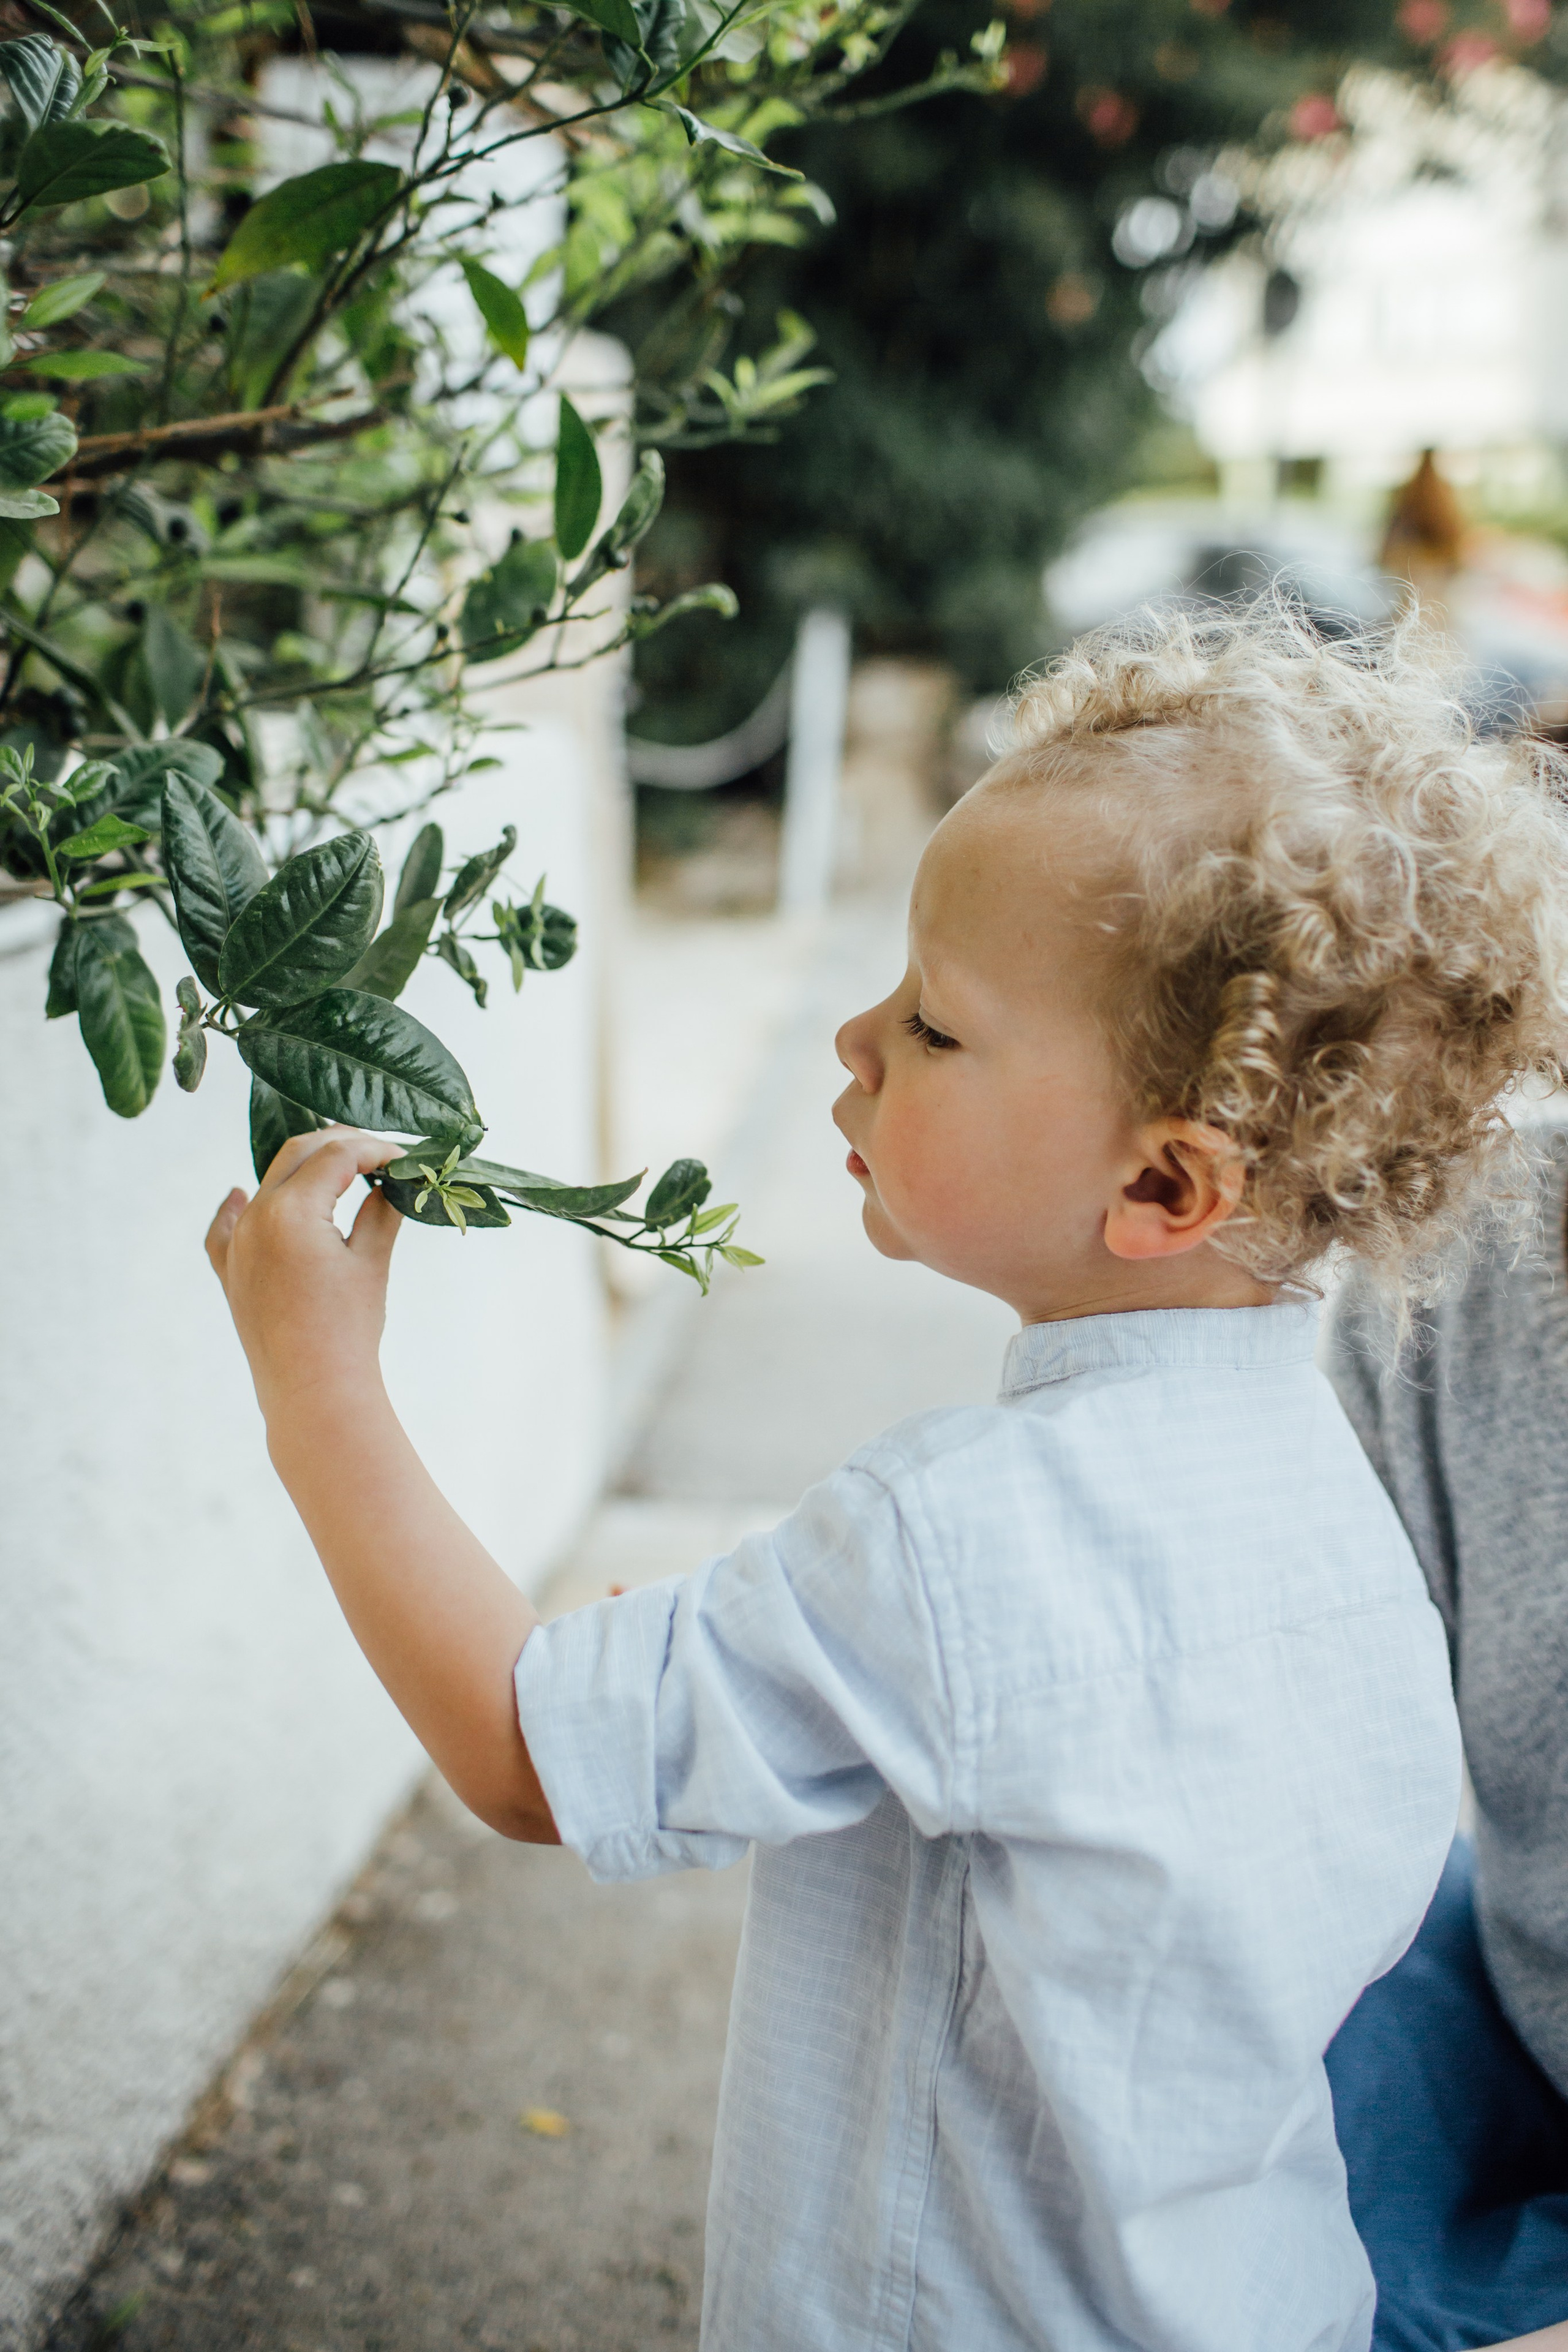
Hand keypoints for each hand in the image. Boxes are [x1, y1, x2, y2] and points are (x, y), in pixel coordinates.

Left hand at [206, 1128, 401, 1422]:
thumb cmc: (349, 1329)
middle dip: (340, 1144)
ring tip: (338, 1169)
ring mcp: (237, 1244)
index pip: (338, 1154)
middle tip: (378, 1154)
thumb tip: (395, 1180)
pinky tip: (236, 1195)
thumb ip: (381, 1210)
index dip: (376, 1149)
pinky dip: (234, 1208)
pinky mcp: (230, 1272)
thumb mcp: (371, 1262)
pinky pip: (224, 1229)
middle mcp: (255, 1217)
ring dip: (302, 1169)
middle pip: (298, 1154)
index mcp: (292, 1210)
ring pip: (267, 1183)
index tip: (405, 1158)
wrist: (312, 1390)